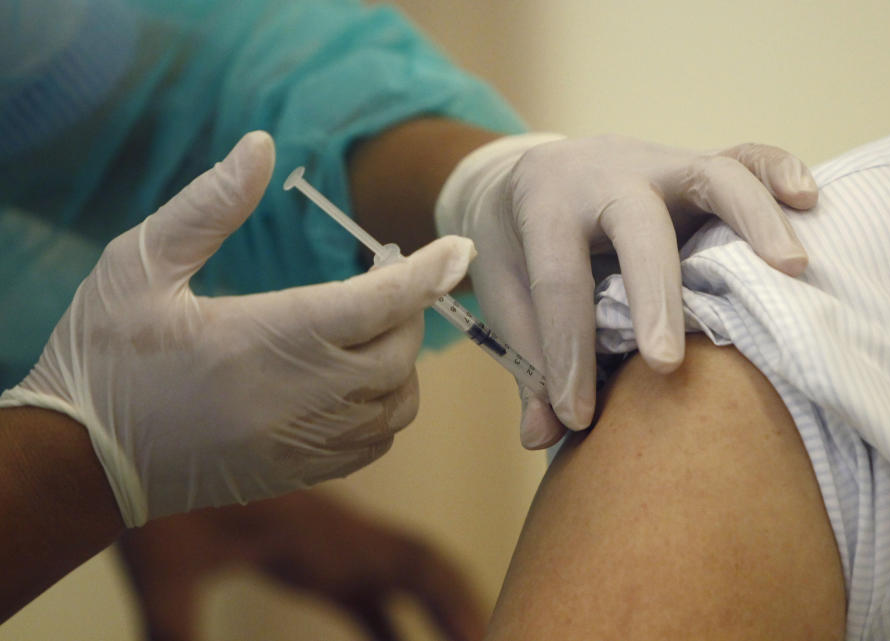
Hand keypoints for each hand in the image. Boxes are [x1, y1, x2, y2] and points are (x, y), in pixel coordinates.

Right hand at [0, 132, 474, 524]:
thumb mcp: (139, 263)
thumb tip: (261, 146)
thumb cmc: (105, 353)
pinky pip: (374, 444)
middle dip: (406, 310)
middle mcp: (296, 397)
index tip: (458, 247)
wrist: (81, 458)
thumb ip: (209, 205)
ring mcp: (301, 444)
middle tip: (383, 280)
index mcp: (264, 338)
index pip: (375, 302)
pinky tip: (357, 381)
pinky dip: (385, 407)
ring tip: (370, 328)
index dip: (425, 272)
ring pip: (396, 403)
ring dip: (400, 361)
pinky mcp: (298, 473)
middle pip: (397, 353)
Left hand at [117, 490, 485, 640]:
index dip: (454, 599)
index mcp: (322, 534)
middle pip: (424, 564)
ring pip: (405, 572)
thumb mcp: (165, 570)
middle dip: (463, 603)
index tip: (484, 636)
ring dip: (437, 607)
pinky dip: (395, 620)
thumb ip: (173, 629)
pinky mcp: (314, 554)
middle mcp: (340, 534)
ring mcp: (331, 541)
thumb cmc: (159, 501)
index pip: (410, 562)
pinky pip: (370, 588)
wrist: (152, 444)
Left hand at [436, 134, 817, 447]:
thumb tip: (540, 437)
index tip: (579, 416)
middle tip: (666, 365)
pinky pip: (745, 156)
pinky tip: (809, 202)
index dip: (568, 353)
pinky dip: (780, 171)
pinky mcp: (693, 162)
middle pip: (638, 227)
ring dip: (753, 221)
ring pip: (712, 175)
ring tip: (791, 272)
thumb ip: (528, 358)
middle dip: (655, 297)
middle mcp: (605, 173)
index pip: (558, 282)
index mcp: (545, 205)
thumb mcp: (507, 291)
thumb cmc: (520, 244)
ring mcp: (657, 161)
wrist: (533, 170)